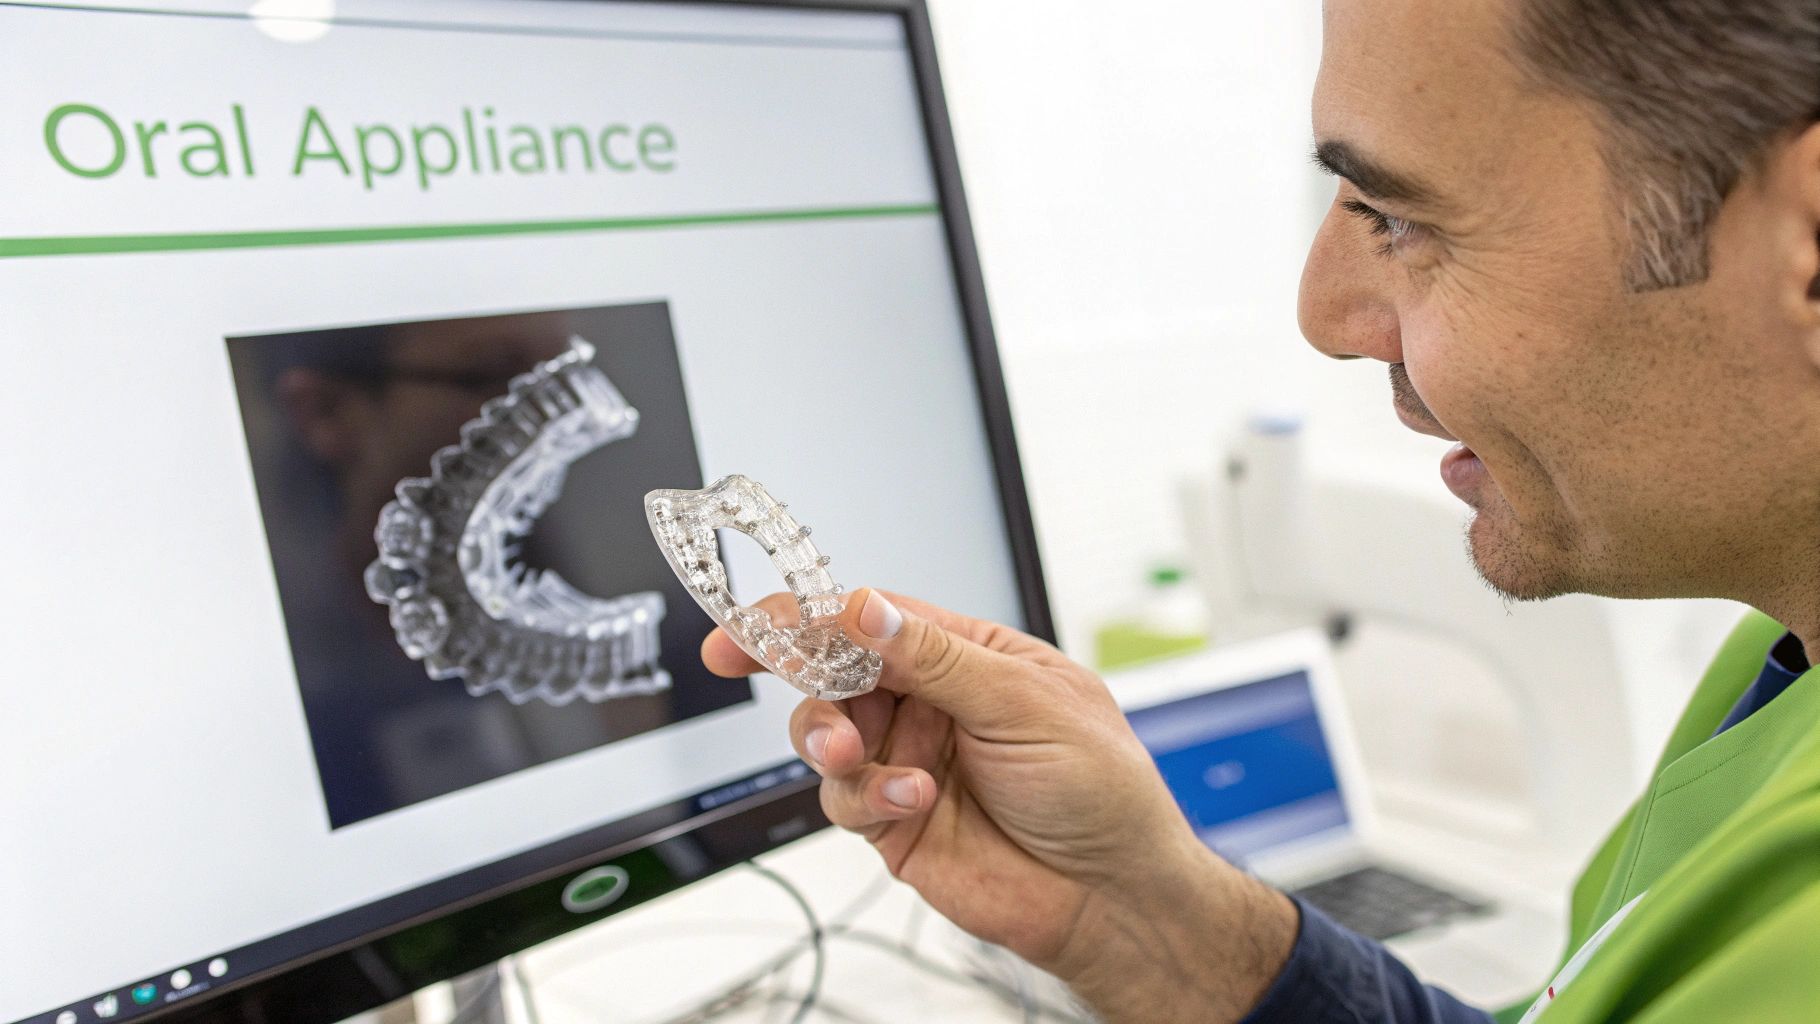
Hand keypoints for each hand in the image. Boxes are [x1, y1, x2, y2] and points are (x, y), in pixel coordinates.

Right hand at [701, 588, 1297, 1022]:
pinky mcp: (893, 821)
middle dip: (797, 670)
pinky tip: (913, 800)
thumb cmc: (1100, 790)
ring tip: (850, 750)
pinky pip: (845, 798)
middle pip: (834, 670)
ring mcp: (907, 761)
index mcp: (968, 655)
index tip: (754, 619)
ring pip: (825, 732)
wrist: (1111, 896)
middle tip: (766, 667)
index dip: (809, 613)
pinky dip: (866, 795)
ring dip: (828, 735)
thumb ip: (937, 658)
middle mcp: (931, 703)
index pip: (875, 617)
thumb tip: (864, 608)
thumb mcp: (1025, 703)